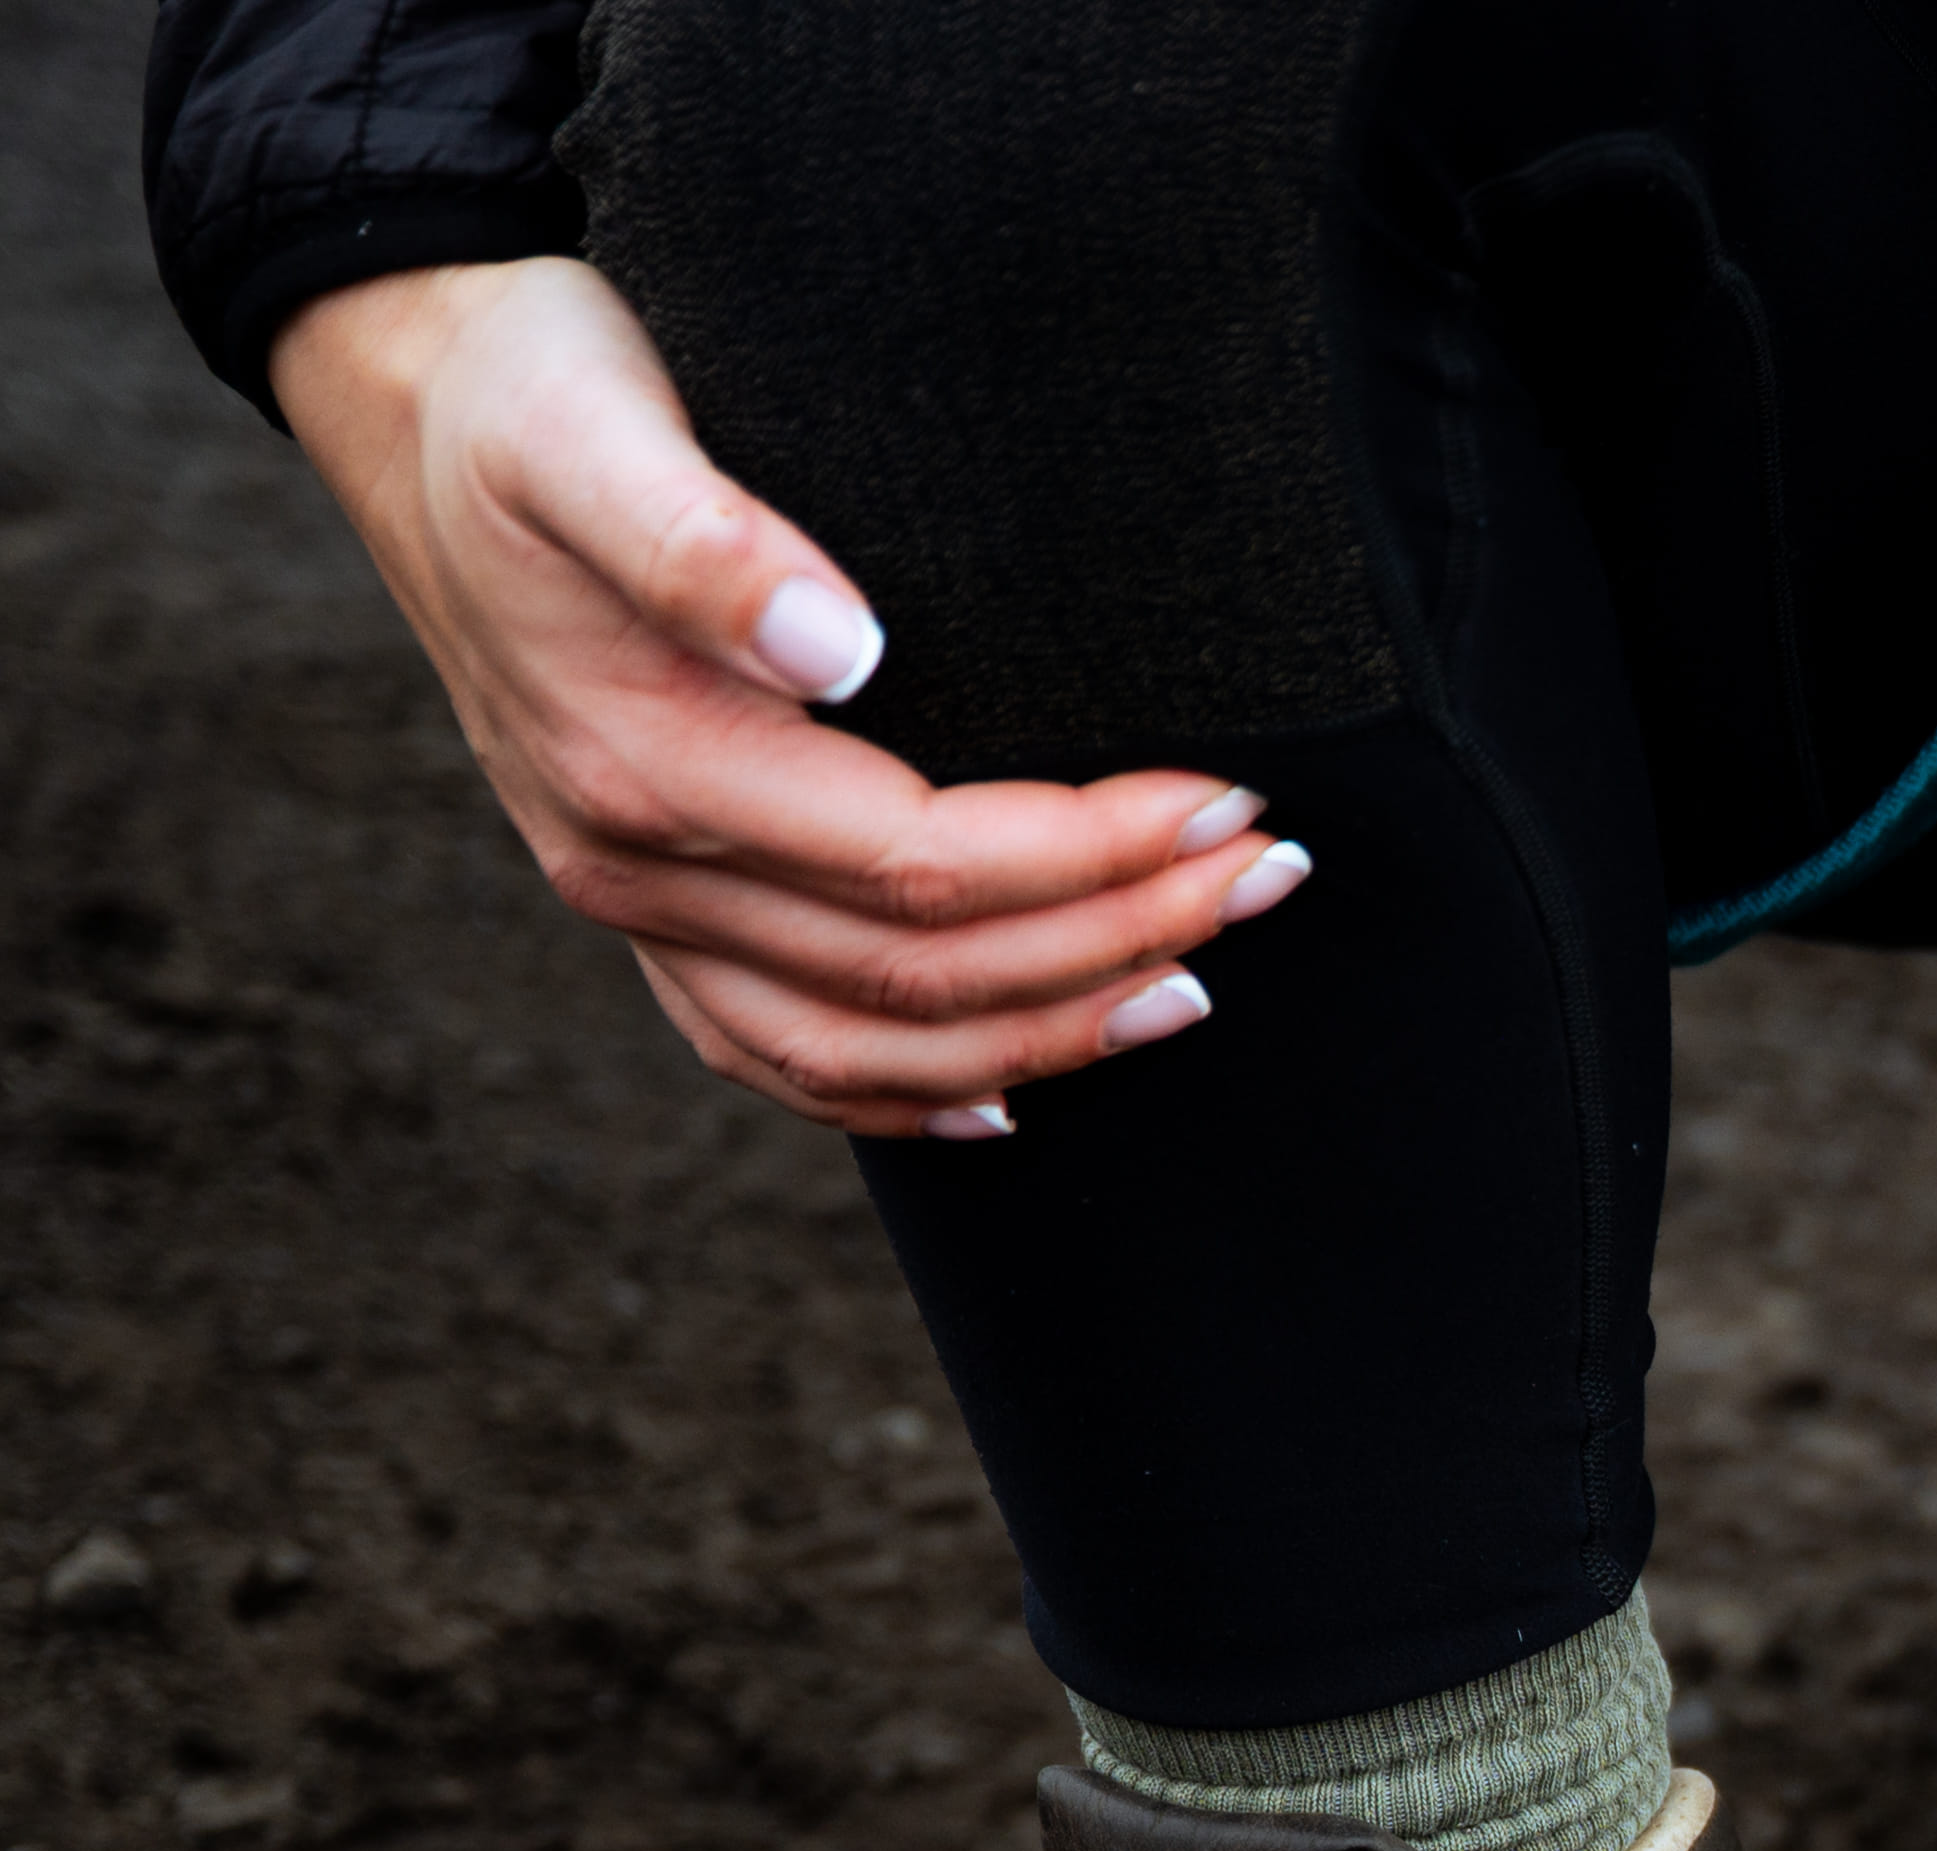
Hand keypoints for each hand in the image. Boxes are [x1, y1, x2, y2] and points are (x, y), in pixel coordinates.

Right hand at [270, 259, 1304, 1137]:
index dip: (1094, 852)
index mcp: (650, 763)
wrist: (406, 401)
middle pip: (924, 968)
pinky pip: (775, 1057)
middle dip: (1117, 938)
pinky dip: (899, 1097)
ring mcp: (637, 907)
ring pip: (868, 1044)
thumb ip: (703, 539)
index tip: (1228, 804)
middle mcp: (638, 866)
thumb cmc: (524, 395)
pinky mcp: (649, 910)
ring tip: (1190, 988)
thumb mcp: (585, 424)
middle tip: (1263, 878)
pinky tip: (1004, 1100)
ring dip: (1045, 1033)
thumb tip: (839, 644)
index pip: (926, 862)